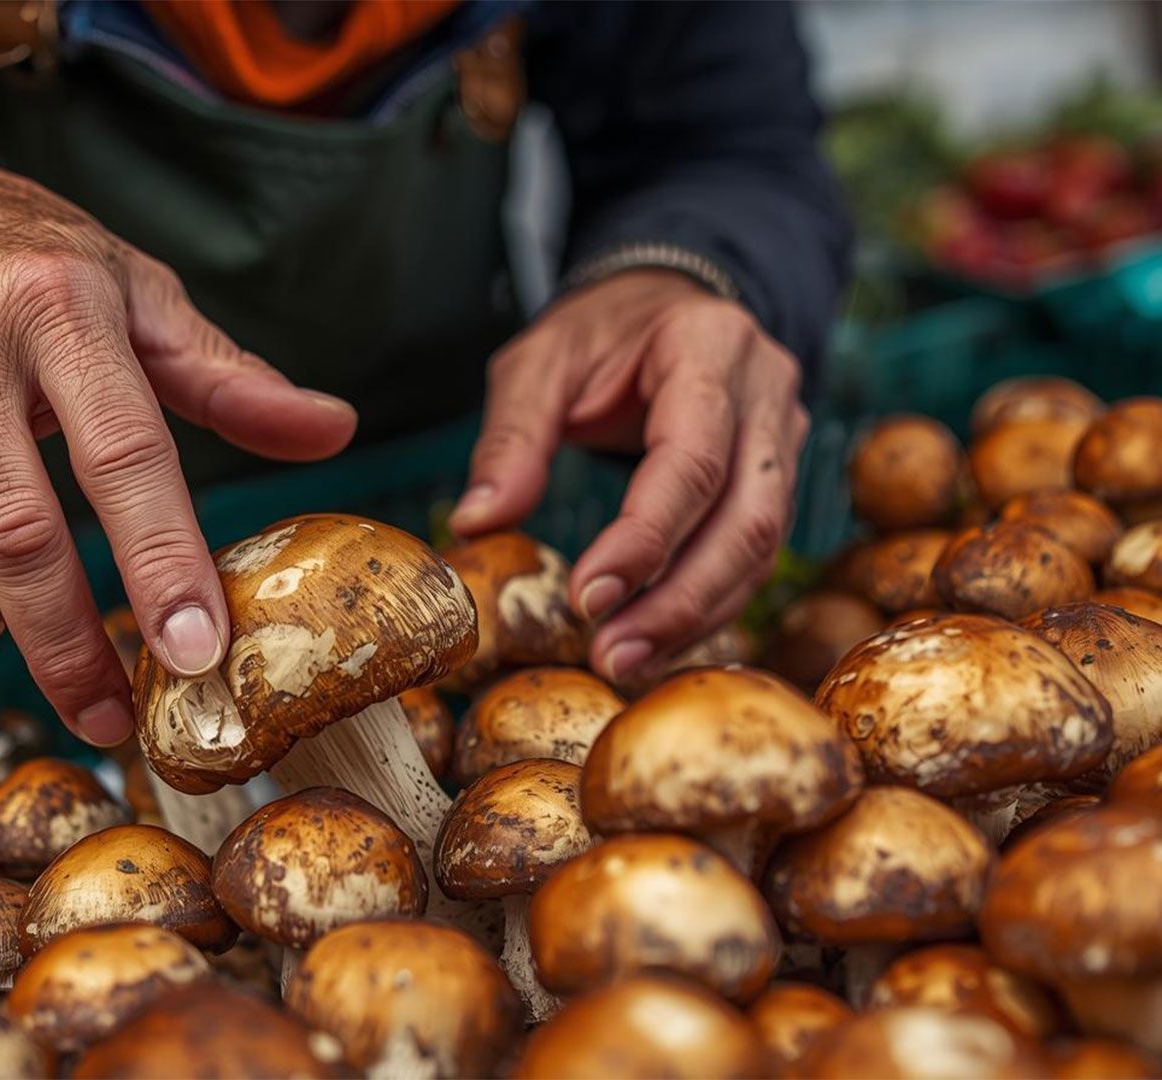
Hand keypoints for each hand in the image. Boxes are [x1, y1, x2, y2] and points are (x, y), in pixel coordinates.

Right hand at [0, 137, 356, 744]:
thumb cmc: (21, 254)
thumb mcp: (130, 289)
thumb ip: (226, 375)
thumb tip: (333, 430)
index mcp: (63, 304)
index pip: (125, 449)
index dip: (163, 557)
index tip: (202, 647)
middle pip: (30, 525)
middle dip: (82, 641)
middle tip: (137, 719)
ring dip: (30, 646)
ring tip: (90, 702)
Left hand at [450, 270, 807, 681]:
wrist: (664, 303)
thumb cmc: (600, 333)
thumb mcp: (540, 361)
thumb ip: (511, 438)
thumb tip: (477, 523)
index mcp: (710, 347)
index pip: (693, 457)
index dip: (646, 538)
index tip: (587, 597)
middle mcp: (767, 393)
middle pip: (748, 517)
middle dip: (678, 600)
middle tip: (610, 654)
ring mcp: (785, 438)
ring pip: (761, 548)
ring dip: (694, 616)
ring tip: (624, 661)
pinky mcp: (779, 479)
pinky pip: (754, 556)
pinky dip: (706, 606)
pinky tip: (654, 642)